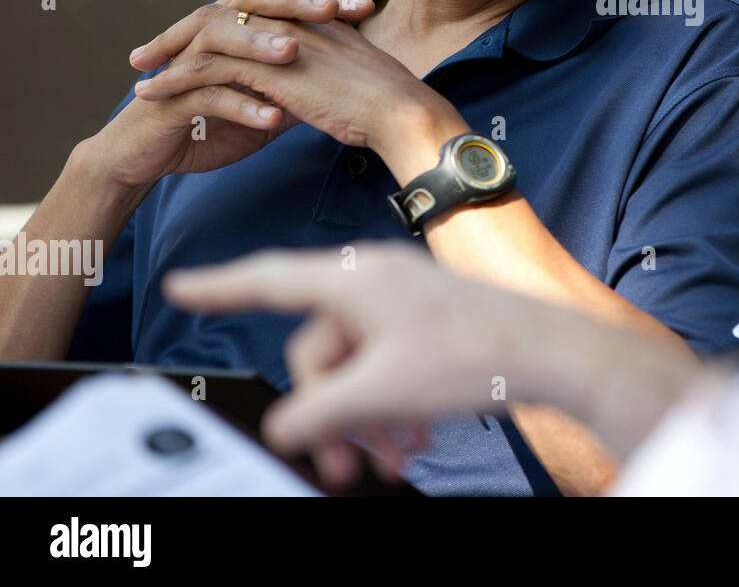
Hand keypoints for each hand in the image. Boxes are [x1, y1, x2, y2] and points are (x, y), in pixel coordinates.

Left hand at [130, 0, 465, 176]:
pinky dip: (173, 81)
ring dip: (167, 56)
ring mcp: (276, 41)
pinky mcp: (265, 68)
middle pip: (220, 14)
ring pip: (205, 38)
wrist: (400, 112)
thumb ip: (332, 73)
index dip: (218, 25)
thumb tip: (325, 88)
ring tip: (139, 76)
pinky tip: (150, 96)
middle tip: (149, 52)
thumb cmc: (387, 106)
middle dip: (180, 32)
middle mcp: (290, 21)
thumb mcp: (353, 80)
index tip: (191, 41)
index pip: (251, 11)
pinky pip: (205, 69)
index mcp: (311, 20)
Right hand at [162, 245, 565, 486]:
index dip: (220, 287)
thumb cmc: (474, 356)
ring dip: (365, 415)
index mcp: (356, 279)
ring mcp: (407, 298)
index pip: (270, 279)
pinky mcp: (431, 319)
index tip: (182, 286)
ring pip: (357, 362)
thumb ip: (317, 411)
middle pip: (318, 348)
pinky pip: (389, 361)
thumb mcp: (378, 393)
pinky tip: (415, 439)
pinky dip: (392, 402)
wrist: (552, 353)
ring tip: (393, 459)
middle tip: (344, 463)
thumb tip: (284, 424)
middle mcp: (377, 280)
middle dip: (328, 410)